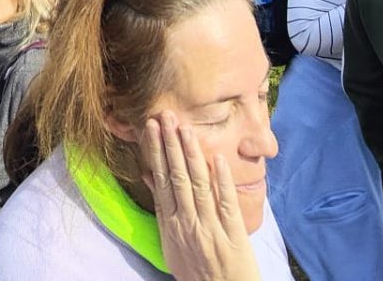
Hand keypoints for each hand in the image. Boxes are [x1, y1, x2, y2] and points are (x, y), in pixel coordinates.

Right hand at [142, 112, 259, 280]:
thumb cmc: (195, 270)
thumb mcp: (170, 243)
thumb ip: (163, 209)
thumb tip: (150, 176)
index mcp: (170, 225)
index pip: (160, 181)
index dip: (155, 152)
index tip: (150, 127)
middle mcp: (187, 223)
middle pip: (177, 177)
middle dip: (170, 144)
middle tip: (165, 116)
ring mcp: (210, 228)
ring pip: (198, 185)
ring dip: (191, 154)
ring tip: (185, 128)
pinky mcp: (232, 234)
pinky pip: (226, 203)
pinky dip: (222, 180)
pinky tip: (218, 158)